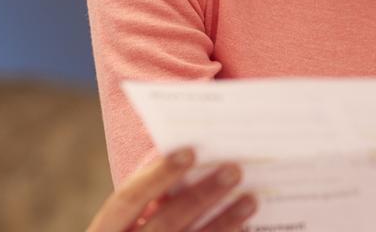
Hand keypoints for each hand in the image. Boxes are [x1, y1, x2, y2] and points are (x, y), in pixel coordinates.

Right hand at [85, 146, 258, 231]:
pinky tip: (243, 227)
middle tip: (234, 170)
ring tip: (251, 199)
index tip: (190, 152)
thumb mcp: (125, 225)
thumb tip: (193, 159)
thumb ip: (149, 200)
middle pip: (165, 223)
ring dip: (223, 222)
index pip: (127, 199)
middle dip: (201, 195)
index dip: (157, 175)